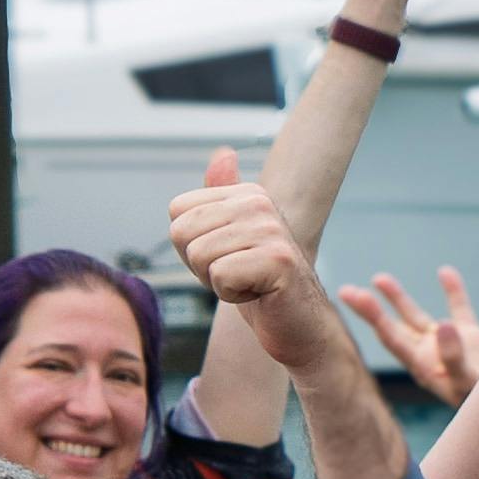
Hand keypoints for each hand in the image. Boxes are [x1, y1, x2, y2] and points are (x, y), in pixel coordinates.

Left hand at [162, 143, 348, 360]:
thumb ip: (218, 200)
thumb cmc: (260, 286)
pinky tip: (258, 294)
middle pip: (181, 233)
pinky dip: (232, 296)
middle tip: (237, 274)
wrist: (300, 326)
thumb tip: (222, 153)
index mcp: (247, 192)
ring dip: (217, 282)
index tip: (225, 258)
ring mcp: (270, 229)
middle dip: (200, 265)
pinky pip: (219, 276)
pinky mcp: (277, 260)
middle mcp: (260, 203)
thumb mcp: (231, 239)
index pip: (177, 211)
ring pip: (199, 256)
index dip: (191, 245)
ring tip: (249, 283)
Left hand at [344, 263, 478, 404]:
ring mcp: (447, 345)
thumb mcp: (468, 380)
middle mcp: (429, 354)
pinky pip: (460, 309)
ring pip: (418, 318)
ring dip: (399, 299)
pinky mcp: (471, 338)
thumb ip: (453, 356)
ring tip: (379, 279)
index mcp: (423, 364)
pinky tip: (445, 271)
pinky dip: (453, 291)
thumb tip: (443, 325)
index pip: (391, 337)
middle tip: (347, 292)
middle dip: (372, 310)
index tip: (355, 297)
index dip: (373, 316)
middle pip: (394, 327)